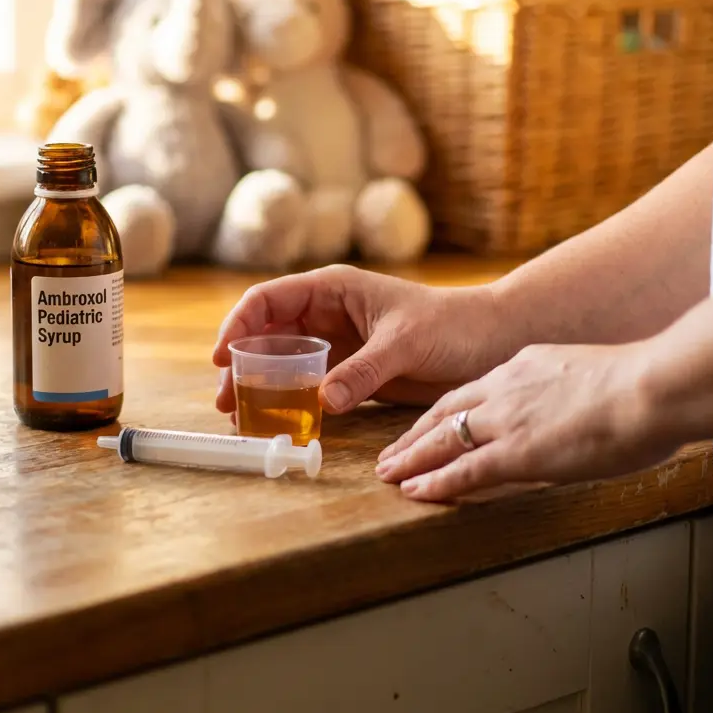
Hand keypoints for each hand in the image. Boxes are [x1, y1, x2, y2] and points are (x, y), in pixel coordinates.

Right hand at [213, 264, 507, 414]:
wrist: (491, 343)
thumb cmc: (452, 325)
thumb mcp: (406, 342)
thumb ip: (364, 369)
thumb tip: (323, 399)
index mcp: (332, 289)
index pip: (268, 300)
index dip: (238, 325)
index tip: (222, 358)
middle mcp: (326, 314)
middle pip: (266, 334)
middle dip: (241, 364)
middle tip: (226, 401)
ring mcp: (336, 345)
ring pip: (282, 362)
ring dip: (260, 386)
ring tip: (241, 417)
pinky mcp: (350, 373)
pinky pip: (308, 386)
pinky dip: (290, 403)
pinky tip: (278, 423)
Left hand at [376, 341, 678, 500]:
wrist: (652, 386)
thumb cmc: (644, 384)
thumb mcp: (591, 374)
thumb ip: (570, 391)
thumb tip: (575, 407)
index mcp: (525, 365)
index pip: (472, 390)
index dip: (445, 410)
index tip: (427, 423)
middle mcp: (505, 387)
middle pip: (445, 411)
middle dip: (414, 433)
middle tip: (391, 450)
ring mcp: (507, 419)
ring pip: (442, 439)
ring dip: (411, 458)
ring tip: (387, 473)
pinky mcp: (517, 452)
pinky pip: (464, 470)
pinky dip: (435, 482)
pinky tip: (414, 492)